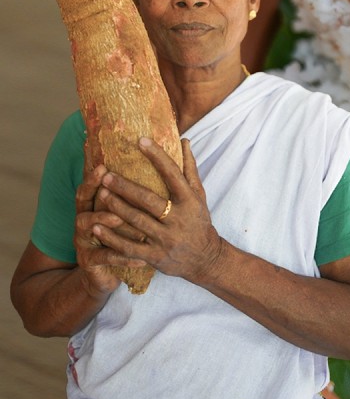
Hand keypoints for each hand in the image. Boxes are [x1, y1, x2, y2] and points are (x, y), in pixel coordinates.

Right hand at [73, 164, 138, 293]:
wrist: (104, 274)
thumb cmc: (120, 238)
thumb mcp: (124, 216)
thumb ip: (131, 195)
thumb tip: (148, 172)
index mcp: (92, 206)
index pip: (91, 187)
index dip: (93, 177)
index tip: (103, 166)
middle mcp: (84, 221)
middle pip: (83, 202)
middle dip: (93, 192)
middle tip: (106, 188)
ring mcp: (84, 241)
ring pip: (88, 226)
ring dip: (104, 220)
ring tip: (119, 217)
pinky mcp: (89, 261)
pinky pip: (105, 257)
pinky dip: (122, 256)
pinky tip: (139, 258)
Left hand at [93, 137, 225, 283]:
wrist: (205, 258)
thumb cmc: (199, 221)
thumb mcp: (199, 196)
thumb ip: (189, 169)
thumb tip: (184, 141)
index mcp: (189, 201)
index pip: (172, 174)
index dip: (157, 156)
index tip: (141, 140)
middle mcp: (177, 219)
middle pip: (148, 199)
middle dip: (125, 187)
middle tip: (106, 175)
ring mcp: (165, 239)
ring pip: (136, 221)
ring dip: (116, 207)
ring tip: (100, 194)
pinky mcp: (154, 256)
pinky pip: (129, 247)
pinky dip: (111, 237)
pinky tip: (96, 227)